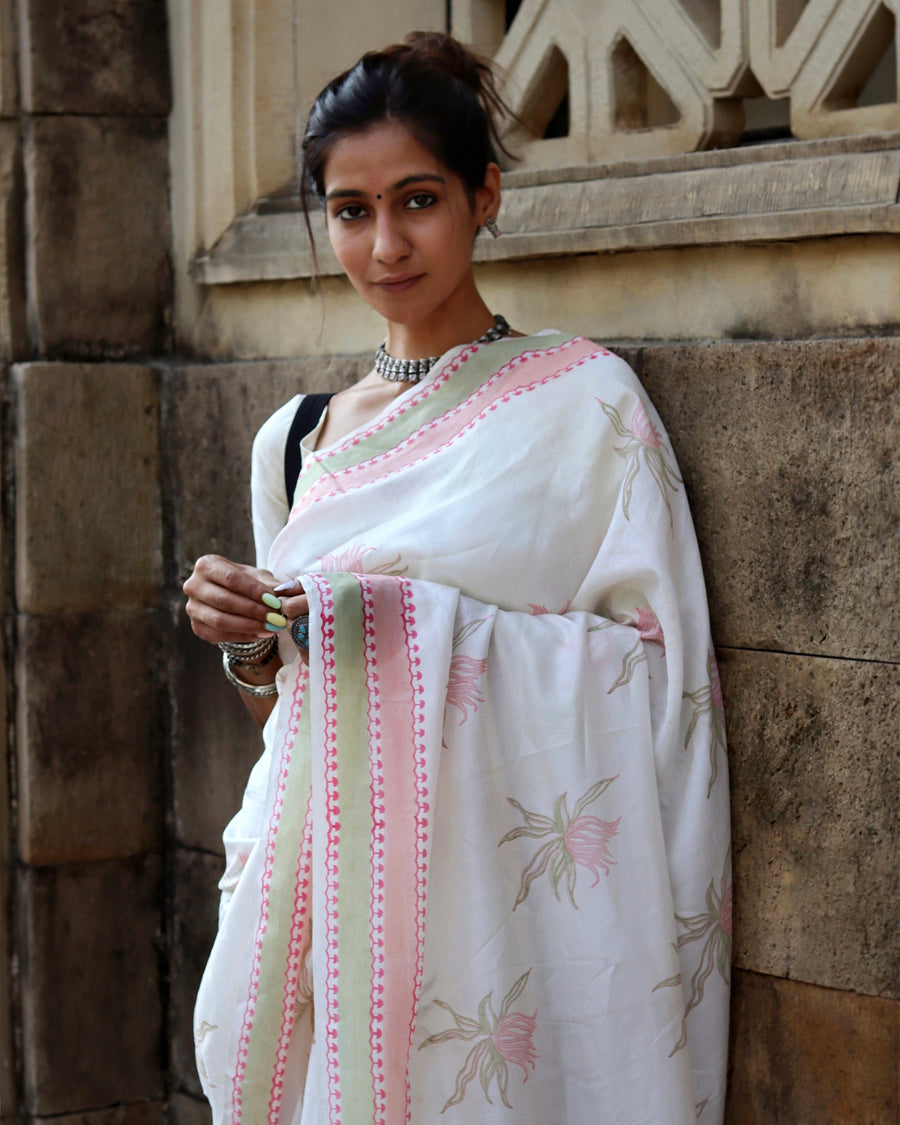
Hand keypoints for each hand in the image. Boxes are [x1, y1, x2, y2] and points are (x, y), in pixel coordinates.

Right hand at [183, 555, 308, 643]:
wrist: (229, 596)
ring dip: (249, 626)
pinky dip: (243, 636)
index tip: (275, 601)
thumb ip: (270, 583)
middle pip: (224, 601)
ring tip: (271, 628)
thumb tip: (287, 590)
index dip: (254, 591)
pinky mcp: (196, 627)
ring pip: (220, 620)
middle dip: (253, 611)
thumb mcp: (257, 577)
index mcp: (206, 565)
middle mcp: (193, 585)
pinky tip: (261, 634)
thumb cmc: (244, 582)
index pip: (232, 578)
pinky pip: (220, 635)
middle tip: (276, 618)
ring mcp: (192, 607)